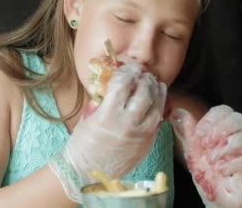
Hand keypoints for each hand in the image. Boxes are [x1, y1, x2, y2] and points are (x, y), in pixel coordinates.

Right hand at [49, 63, 166, 201]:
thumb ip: (102, 100)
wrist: (87, 174)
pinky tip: (156, 101)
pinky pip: (158, 120)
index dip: (127, 71)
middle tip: (141, 74)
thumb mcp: (88, 118)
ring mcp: (141, 134)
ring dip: (156, 91)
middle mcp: (127, 123)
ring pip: (157, 105)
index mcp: (108, 115)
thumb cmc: (82, 145)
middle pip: (144, 92)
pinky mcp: (148, 143)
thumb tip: (112, 83)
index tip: (128, 68)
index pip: (123, 84)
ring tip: (153, 83)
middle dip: (144, 79)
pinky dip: (158, 107)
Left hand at [171, 105, 241, 207]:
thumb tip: (177, 113)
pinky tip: (222, 171)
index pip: (224, 112)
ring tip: (211, 161)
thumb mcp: (194, 156)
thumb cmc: (213, 178)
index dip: (212, 117)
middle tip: (206, 143)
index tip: (199, 132)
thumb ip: (187, 135)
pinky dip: (233, 164)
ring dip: (223, 148)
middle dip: (219, 128)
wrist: (228, 202)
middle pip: (238, 119)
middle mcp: (238, 140)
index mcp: (223, 133)